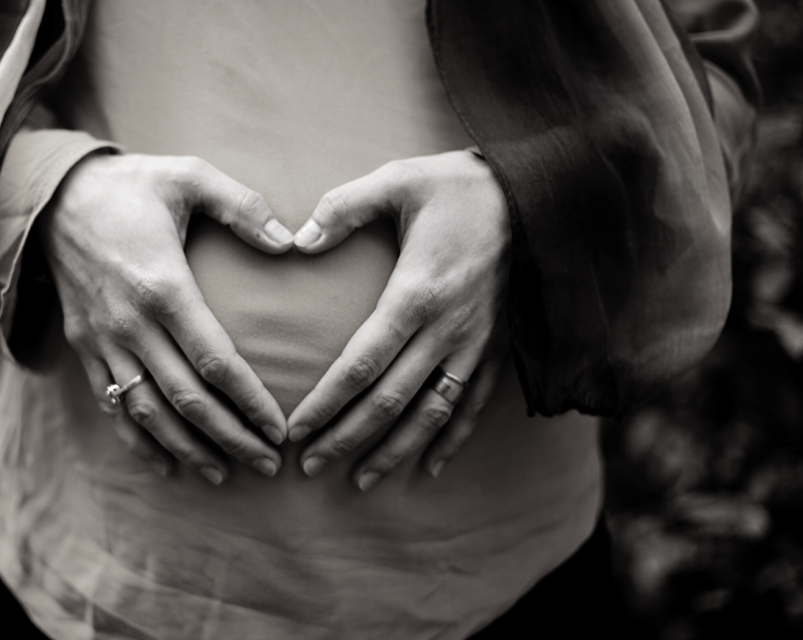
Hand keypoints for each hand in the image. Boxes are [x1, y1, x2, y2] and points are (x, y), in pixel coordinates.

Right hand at [39, 153, 294, 483]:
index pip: (215, 361)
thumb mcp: (188, 175)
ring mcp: (103, 341)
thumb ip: (242, 205)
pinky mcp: (85, 347)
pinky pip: (111, 405)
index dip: (250, 401)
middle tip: (269, 464)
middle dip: (231, 438)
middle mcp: (131, 324)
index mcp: (163, 286)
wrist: (52, 196)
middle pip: (186, 400)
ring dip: (187, 449)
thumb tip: (291, 243)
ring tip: (224, 474)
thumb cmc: (131, 186)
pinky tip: (166, 466)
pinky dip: (138, 441)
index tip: (281, 428)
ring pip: (147, 413)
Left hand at [286, 150, 509, 489]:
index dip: (326, 403)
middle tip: (309, 467)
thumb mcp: (398, 180)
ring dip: (395, 450)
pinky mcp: (497, 348)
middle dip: (347, 438)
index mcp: (416, 294)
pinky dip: (450, 439)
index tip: (296, 431)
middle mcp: (447, 330)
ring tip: (361, 480)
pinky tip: (429, 466)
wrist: (540, 195)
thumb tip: (297, 239)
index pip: (361, 365)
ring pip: (431, 413)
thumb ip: (343, 208)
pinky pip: (472, 404)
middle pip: (390, 400)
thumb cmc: (460, 185)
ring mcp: (476, 344)